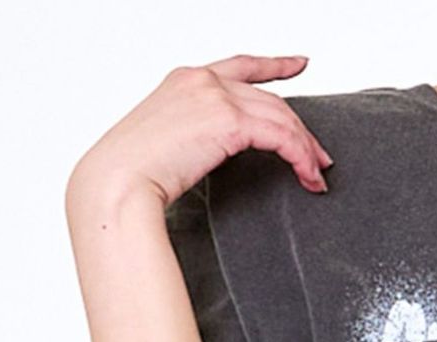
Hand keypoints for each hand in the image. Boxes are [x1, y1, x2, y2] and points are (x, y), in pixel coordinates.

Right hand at [66, 54, 333, 211]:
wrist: (118, 182)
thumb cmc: (131, 173)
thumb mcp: (165, 140)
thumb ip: (194, 133)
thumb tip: (213, 150)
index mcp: (185, 80)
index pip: (241, 66)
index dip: (275, 65)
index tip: (298, 65)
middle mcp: (203, 81)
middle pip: (270, 99)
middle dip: (300, 129)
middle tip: (318, 156)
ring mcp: (216, 97)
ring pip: (281, 117)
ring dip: (305, 149)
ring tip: (316, 174)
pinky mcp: (229, 122)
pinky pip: (282, 138)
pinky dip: (301, 158)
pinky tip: (308, 177)